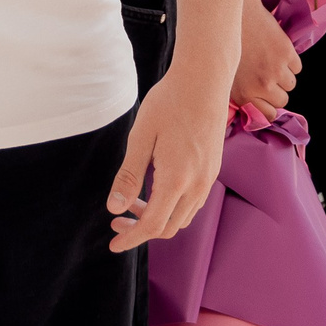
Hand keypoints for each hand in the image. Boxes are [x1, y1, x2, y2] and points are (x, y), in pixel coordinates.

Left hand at [108, 63, 229, 252]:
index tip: (113, 245)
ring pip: (183, 217)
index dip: (131, 239)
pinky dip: (172, 206)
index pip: (152, 225)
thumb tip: (114, 208)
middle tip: (117, 220)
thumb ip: (129, 175)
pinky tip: (155, 188)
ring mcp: (208, 178)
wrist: (204, 79)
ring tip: (134, 201)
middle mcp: (197, 185)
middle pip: (169, 227)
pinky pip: (193, 202)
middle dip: (142, 230)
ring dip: (158, 218)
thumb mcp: (141, 137)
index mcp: (177, 179)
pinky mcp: (213, 169)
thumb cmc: (169, 103)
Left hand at [232, 0, 299, 118]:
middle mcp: (262, 86)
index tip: (266, 97)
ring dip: (283, 74)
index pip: (269, 115)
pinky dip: (290, 61)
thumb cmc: (227, 46)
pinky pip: (297, 67)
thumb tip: (258, 114)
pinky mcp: (286, 54)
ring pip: (291, 84)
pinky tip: (274, 50)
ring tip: (268, 59)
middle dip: (277, 89)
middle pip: (283, 100)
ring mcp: (276, 70)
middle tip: (265, 73)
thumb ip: (242, 97)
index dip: (269, 105)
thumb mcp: (227, 77)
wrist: (236, 15)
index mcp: (244, 95)